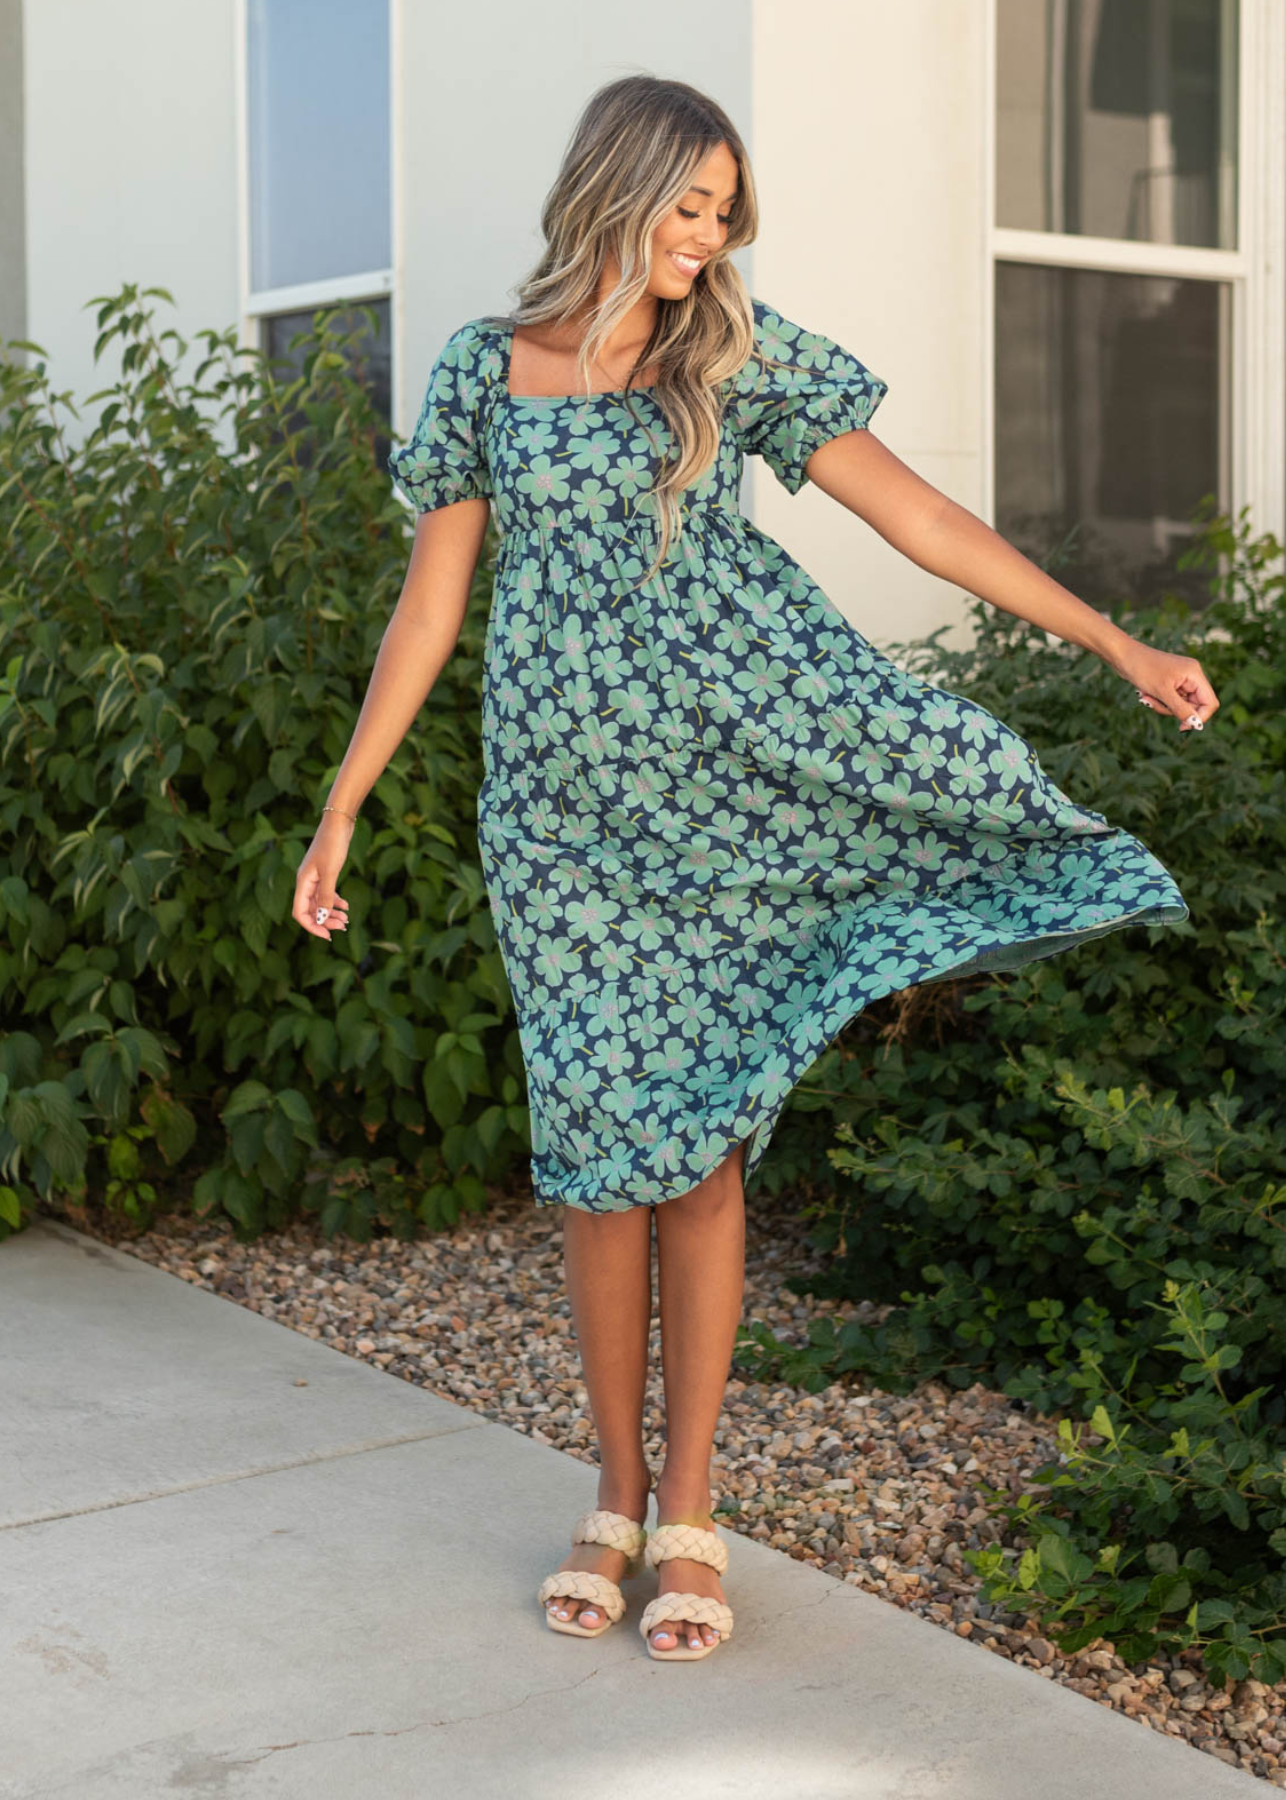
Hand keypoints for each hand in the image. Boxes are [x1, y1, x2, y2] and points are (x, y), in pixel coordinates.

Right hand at [293, 814, 353, 941]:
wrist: (338, 823)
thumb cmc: (332, 844)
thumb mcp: (330, 872)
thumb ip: (325, 896)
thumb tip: (321, 918)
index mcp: (303, 882)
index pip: (300, 912)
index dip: (311, 926)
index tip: (327, 935)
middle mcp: (306, 882)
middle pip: (310, 910)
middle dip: (325, 921)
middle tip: (343, 927)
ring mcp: (315, 878)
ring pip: (320, 903)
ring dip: (331, 914)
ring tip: (347, 920)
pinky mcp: (325, 873)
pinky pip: (327, 893)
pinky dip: (335, 902)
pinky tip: (346, 906)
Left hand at [1112, 639, 1218, 732]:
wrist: (1123, 656)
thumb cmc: (1143, 669)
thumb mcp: (1163, 692)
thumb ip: (1181, 709)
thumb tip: (1195, 725)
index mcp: (1195, 674)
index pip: (1210, 702)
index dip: (1199, 717)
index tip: (1182, 727)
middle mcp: (1191, 676)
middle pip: (1193, 706)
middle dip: (1173, 710)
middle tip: (1154, 704)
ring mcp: (1181, 680)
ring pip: (1179, 706)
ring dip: (1162, 706)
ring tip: (1146, 696)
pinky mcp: (1170, 684)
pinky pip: (1169, 701)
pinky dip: (1157, 701)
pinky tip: (1145, 694)